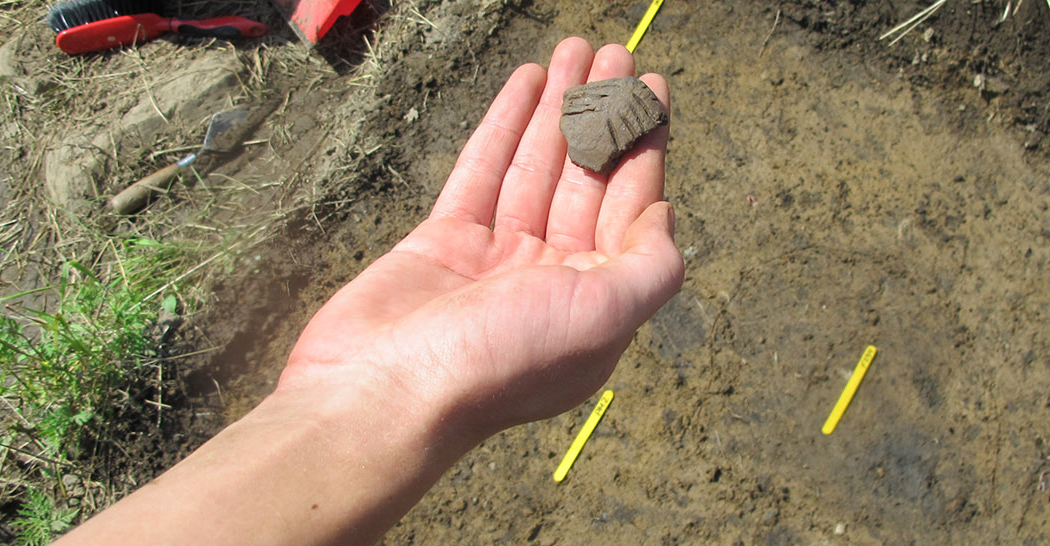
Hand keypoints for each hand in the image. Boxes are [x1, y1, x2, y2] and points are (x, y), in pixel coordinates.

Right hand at [280, 38, 682, 433]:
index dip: (644, 146)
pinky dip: (504, 127)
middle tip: (615, 53)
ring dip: (558, 109)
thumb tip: (664, 213)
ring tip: (573, 50)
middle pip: (587, 179)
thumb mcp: (602, 316)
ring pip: (536, 168)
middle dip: (603, 114)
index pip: (631, 208)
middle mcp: (551, 279)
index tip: (651, 90)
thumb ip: (649, 267)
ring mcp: (495, 260)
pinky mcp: (443, 244)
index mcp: (597, 301)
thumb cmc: (500, 362)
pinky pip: (481, 173)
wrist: (385, 392)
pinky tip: (526, 85)